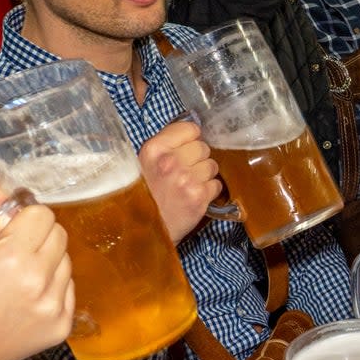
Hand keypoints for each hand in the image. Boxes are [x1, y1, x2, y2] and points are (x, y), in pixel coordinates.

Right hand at [0, 171, 73, 359]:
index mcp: (11, 257)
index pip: (43, 214)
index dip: (25, 217)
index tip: (11, 228)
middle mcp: (38, 281)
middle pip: (60, 234)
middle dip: (38, 236)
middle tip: (13, 252)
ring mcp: (54, 305)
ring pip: (67, 260)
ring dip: (47, 262)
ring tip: (17, 278)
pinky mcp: (63, 324)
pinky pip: (70, 288)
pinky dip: (52, 287)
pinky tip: (25, 298)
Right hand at [138, 120, 220, 243]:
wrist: (142, 231)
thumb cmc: (143, 195)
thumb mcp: (144, 163)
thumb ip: (166, 146)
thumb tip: (194, 131)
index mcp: (154, 149)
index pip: (190, 129)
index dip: (190, 139)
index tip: (185, 148)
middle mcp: (170, 161)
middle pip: (203, 147)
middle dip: (198, 158)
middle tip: (183, 173)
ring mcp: (186, 180)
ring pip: (212, 165)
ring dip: (204, 175)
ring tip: (187, 186)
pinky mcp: (199, 197)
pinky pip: (216, 184)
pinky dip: (208, 191)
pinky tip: (193, 197)